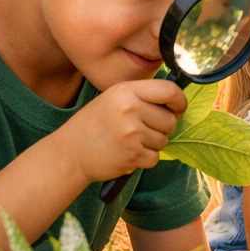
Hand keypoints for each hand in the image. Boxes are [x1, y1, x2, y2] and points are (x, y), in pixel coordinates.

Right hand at [60, 79, 186, 184]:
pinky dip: (145, 158)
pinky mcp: (132, 155)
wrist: (70, 153)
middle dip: (162, 127)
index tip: (178, 109)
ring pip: (164, 140)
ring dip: (152, 144)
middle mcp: (130, 109)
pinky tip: (128, 153)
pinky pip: (155, 157)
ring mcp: (131, 134)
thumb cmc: (94, 124)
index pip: (169, 91)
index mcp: (126, 91)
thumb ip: (142, 96)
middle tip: (142, 129)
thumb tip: (176, 102)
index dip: (180, 101)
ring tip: (130, 141)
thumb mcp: (113, 98)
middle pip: (170, 120)